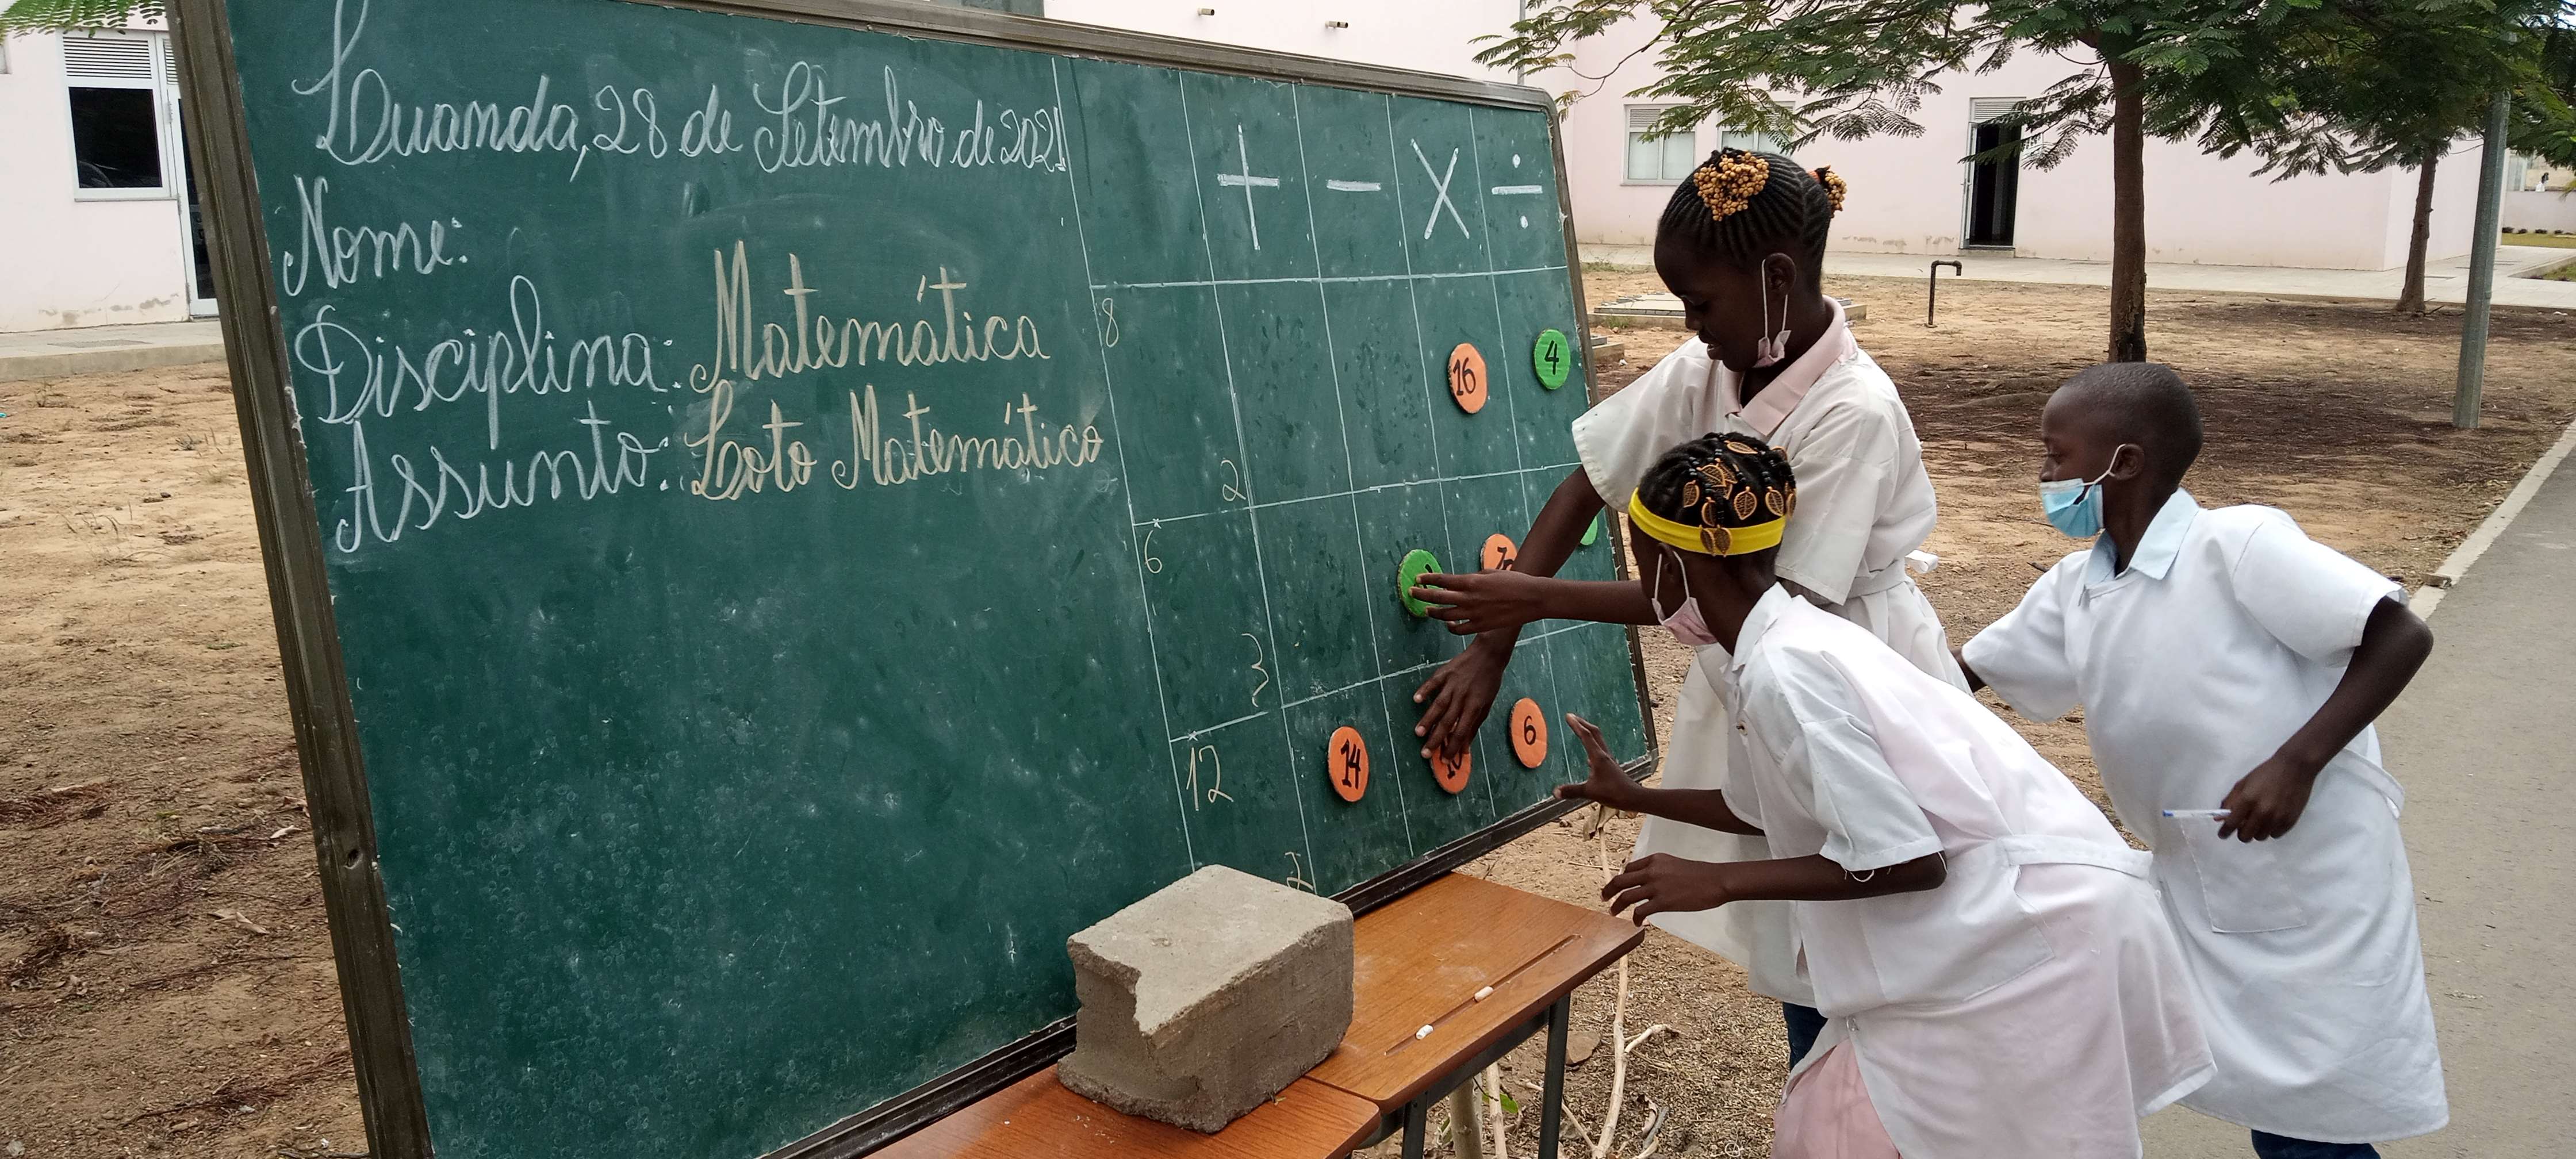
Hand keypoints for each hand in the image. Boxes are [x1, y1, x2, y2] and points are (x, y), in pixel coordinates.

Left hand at [1410, 569, 1550, 635]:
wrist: (1531, 598)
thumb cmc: (1514, 581)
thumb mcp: (1491, 572)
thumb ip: (1474, 577)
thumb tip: (1461, 581)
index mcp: (1471, 582)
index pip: (1442, 580)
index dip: (1428, 579)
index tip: (1418, 579)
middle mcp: (1469, 598)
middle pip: (1438, 597)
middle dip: (1422, 594)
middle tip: (1412, 593)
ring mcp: (1474, 613)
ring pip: (1445, 615)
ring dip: (1433, 612)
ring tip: (1426, 610)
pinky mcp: (1480, 626)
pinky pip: (1458, 629)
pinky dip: (1450, 626)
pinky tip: (1447, 623)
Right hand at [1411, 639, 1507, 757]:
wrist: (1489, 655)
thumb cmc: (1489, 682)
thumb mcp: (1486, 705)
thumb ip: (1474, 726)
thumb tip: (1466, 748)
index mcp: (1475, 707)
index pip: (1461, 732)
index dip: (1453, 747)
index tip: (1444, 760)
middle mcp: (1463, 697)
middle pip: (1448, 721)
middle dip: (1436, 739)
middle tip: (1425, 753)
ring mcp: (1453, 684)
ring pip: (1439, 704)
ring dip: (1428, 719)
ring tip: (1418, 732)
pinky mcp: (1445, 672)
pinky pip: (1433, 683)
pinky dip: (1425, 690)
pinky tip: (1416, 700)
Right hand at [1555, 713, 1638, 809]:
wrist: (1633, 797)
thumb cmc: (1614, 793)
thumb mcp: (1590, 792)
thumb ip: (1572, 791)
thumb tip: (1556, 792)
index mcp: (1598, 757)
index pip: (1586, 736)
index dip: (1576, 725)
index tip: (1568, 716)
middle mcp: (1604, 755)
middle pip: (1594, 733)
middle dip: (1583, 723)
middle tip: (1573, 717)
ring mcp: (1608, 760)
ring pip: (1598, 740)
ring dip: (1588, 732)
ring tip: (1580, 729)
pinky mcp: (1610, 766)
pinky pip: (1599, 751)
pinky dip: (1592, 746)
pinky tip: (1588, 755)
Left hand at [1601, 853, 1732, 924]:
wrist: (1716, 881)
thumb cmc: (1700, 874)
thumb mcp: (1674, 864)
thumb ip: (1659, 870)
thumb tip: (1648, 881)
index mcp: (1655, 860)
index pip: (1629, 868)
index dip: (1621, 878)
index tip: (1618, 886)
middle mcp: (1651, 871)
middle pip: (1621, 880)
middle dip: (1609, 890)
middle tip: (1603, 897)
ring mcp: (1656, 887)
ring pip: (1626, 896)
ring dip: (1616, 906)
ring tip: (1613, 912)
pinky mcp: (1662, 902)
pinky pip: (1640, 911)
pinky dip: (1634, 918)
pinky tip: (1636, 923)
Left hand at [2217, 749, 2326, 840]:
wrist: (2295, 768)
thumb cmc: (2266, 773)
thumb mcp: (2243, 783)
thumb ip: (2230, 801)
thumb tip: (2219, 818)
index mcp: (2247, 800)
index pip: (2231, 824)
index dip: (2224, 832)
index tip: (2222, 835)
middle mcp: (2262, 812)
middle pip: (2245, 836)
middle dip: (2241, 832)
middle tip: (2244, 824)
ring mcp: (2277, 818)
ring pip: (2260, 837)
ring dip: (2257, 830)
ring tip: (2260, 818)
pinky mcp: (2290, 821)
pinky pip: (2275, 835)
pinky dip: (2271, 829)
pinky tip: (2273, 818)